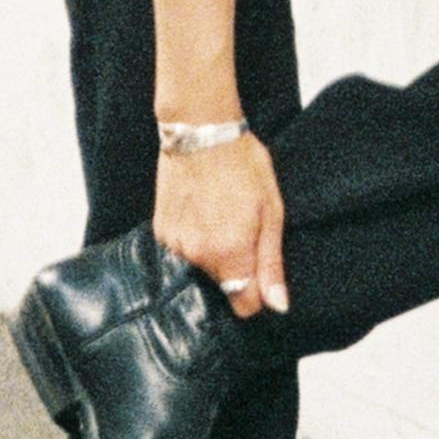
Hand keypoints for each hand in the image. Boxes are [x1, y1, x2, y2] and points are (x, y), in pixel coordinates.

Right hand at [152, 130, 289, 318]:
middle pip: (223, 288)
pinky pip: (182, 253)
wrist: (201, 131)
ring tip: (220, 217)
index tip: (260, 273)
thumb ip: (271, 264)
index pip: (243, 306)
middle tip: (242, 230)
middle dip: (235, 269)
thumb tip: (278, 306)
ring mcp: (175, 245)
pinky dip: (193, 241)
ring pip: (201, 270)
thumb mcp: (271, 212)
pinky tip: (201, 212)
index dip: (256, 294)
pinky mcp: (161, 232)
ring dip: (212, 254)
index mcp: (231, 253)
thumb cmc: (243, 166)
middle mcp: (199, 256)